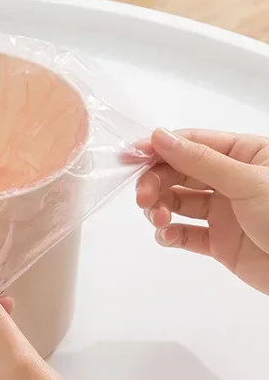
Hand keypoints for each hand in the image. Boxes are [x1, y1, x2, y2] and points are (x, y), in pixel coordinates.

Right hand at [137, 128, 268, 293]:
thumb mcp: (247, 181)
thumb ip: (200, 161)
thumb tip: (160, 136)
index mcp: (245, 154)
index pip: (193, 143)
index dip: (161, 148)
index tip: (133, 155)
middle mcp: (232, 180)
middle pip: (179, 173)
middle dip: (157, 182)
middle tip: (144, 197)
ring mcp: (225, 212)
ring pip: (178, 203)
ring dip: (160, 208)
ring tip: (160, 219)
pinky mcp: (220, 243)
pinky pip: (185, 235)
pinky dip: (170, 235)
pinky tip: (166, 235)